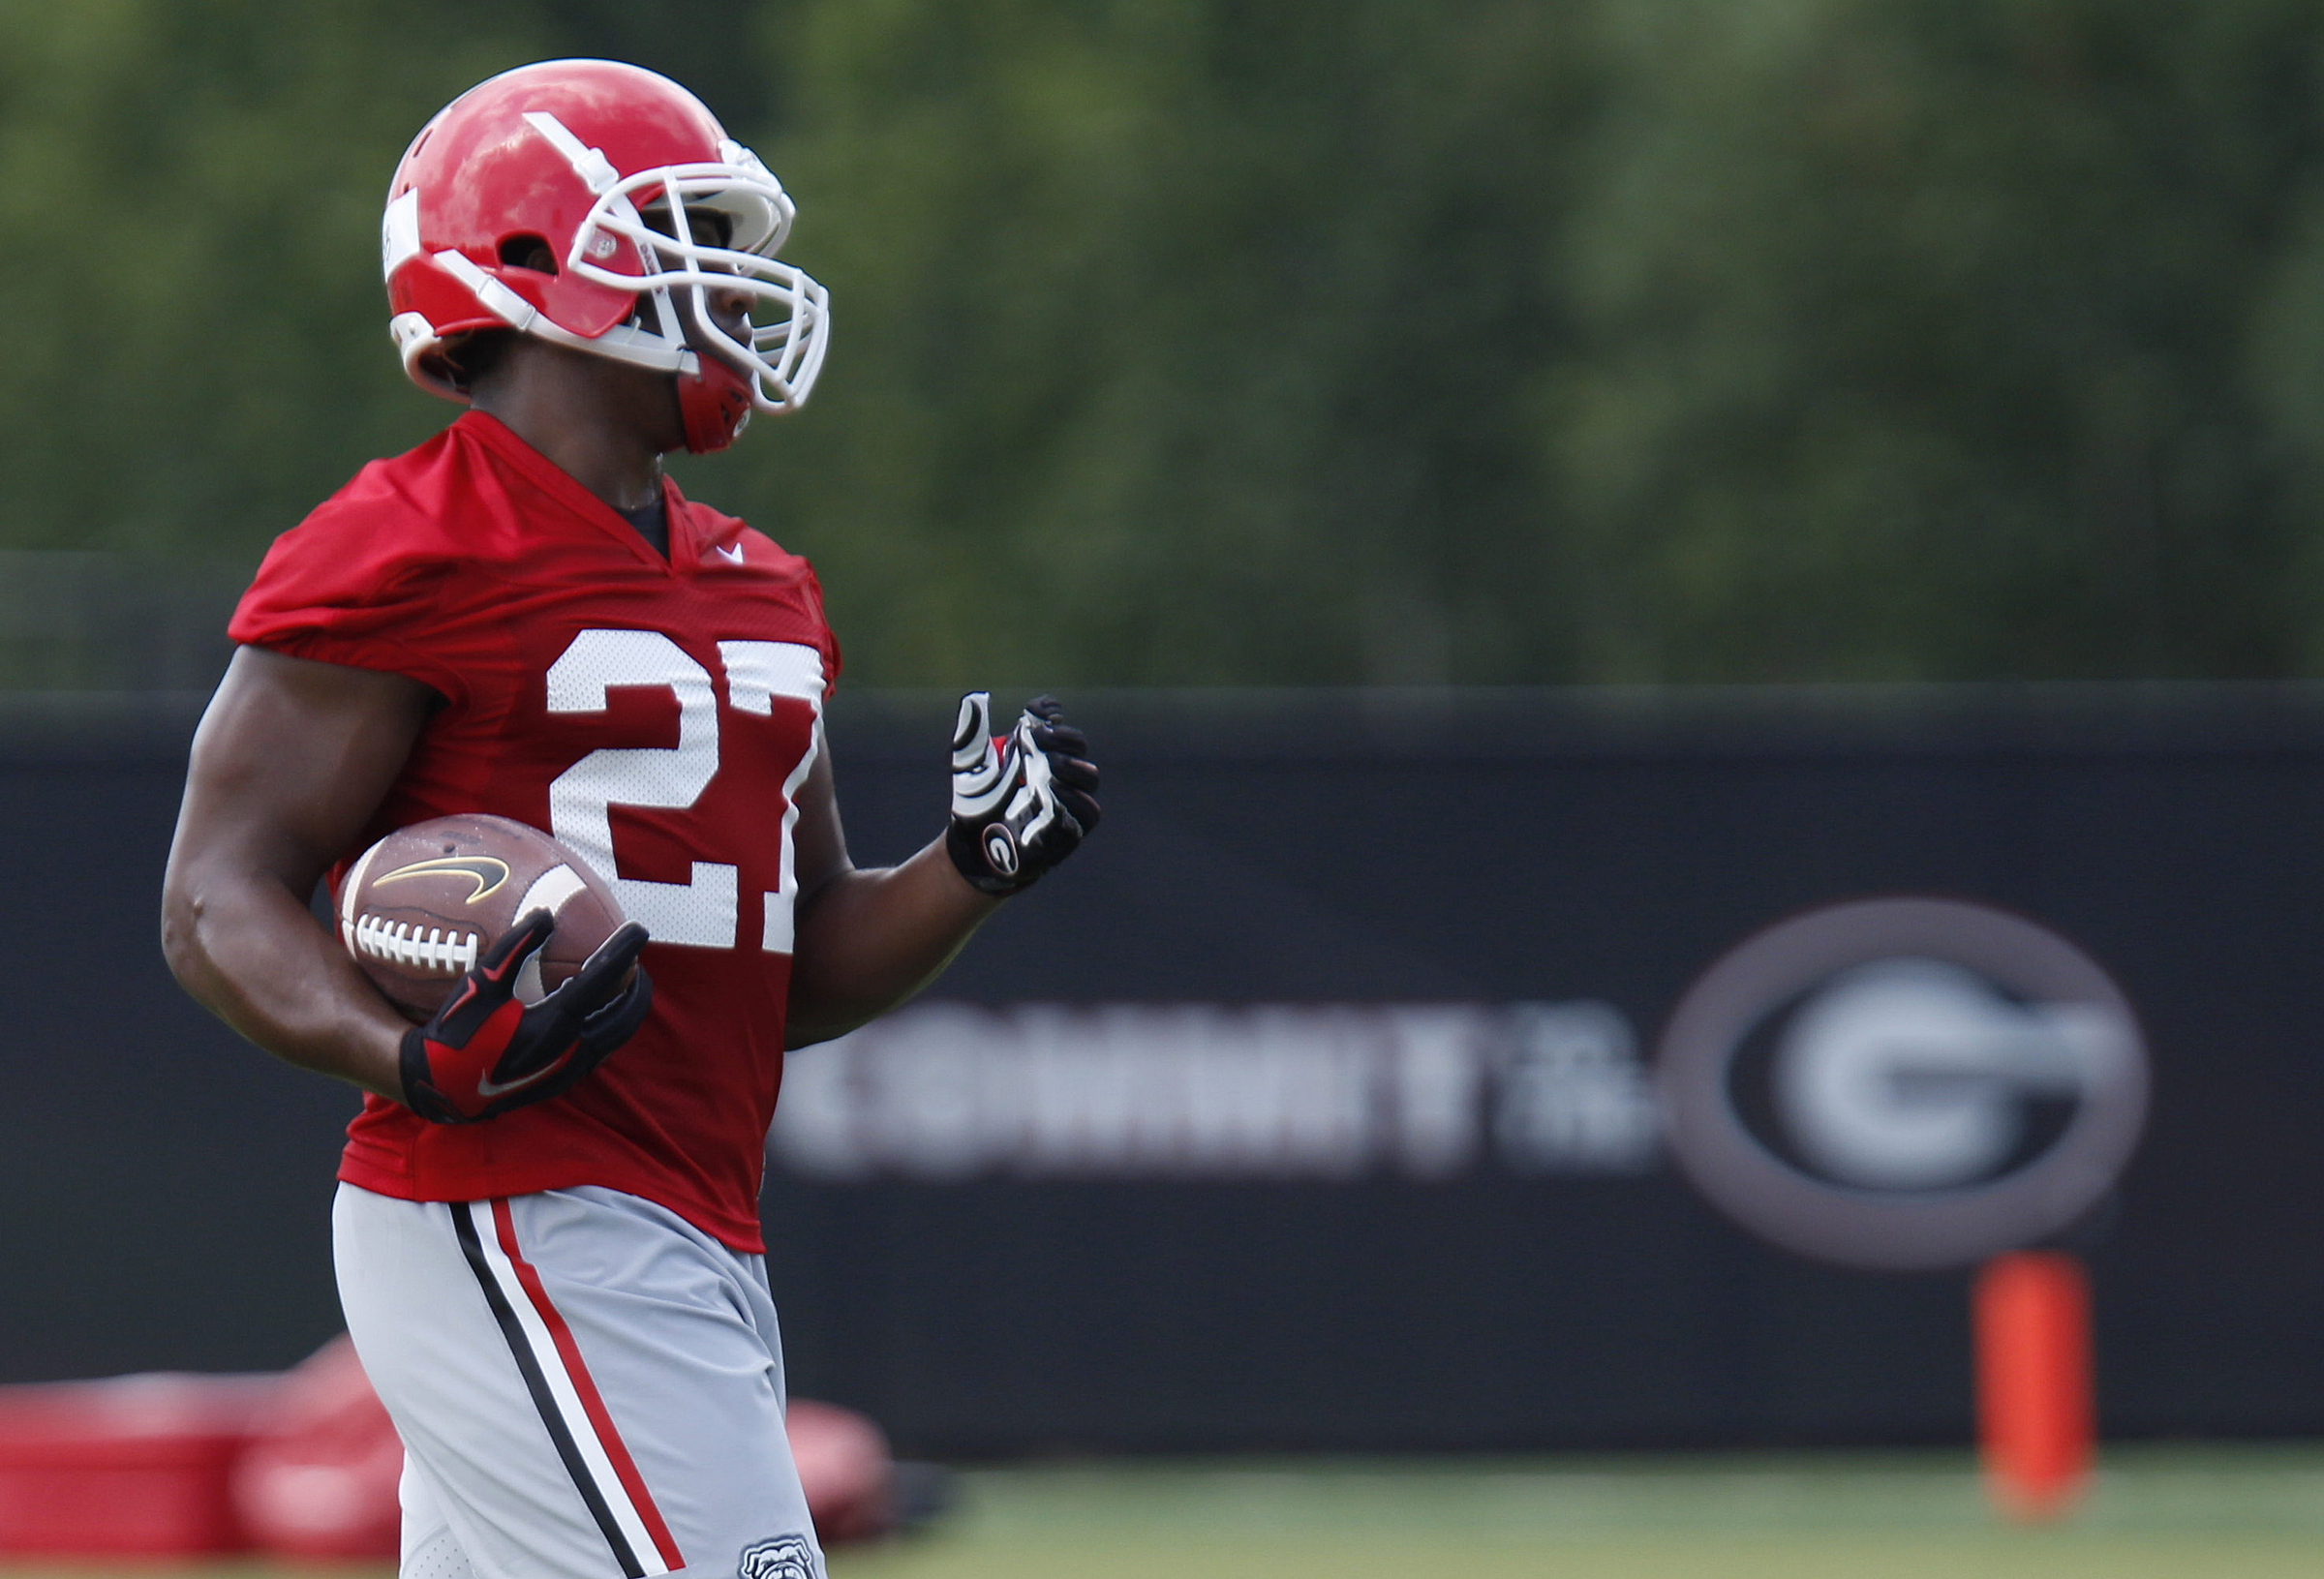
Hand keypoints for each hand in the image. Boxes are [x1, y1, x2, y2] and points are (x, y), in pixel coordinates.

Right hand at [398, 910, 652, 1123]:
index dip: (623, 952)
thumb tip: (546, 912)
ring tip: (629, 985)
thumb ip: (515, 947)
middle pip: (623, 1015)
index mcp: (551, 1023)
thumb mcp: (481, 984)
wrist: (443, 1086)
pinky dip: (611, 1029)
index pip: (601, 980)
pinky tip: (603, 1016)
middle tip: (639, 961)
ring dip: (628, 1009)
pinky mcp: (561, 1081)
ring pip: (616, 1037)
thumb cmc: (458, 1031)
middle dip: (639, 987)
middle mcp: (568, 1050)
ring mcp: (568, 1070)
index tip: (640, 929)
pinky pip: (600, 1052)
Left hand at [945, 693, 1101, 894]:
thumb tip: (975, 698)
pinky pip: (1085, 816)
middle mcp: (1059, 778)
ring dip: (1072, 772)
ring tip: (1048, 772)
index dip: (1054, 723)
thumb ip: (973, 732)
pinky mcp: (1067, 834)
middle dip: (1065, 743)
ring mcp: (1065, 806)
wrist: (969, 842)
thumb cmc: (974, 800)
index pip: (1063, 733)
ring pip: (1089, 783)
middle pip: (1081, 754)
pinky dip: (1074, 805)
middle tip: (1038, 745)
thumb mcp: (968, 763)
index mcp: (1041, 755)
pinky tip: (1053, 798)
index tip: (1033, 722)